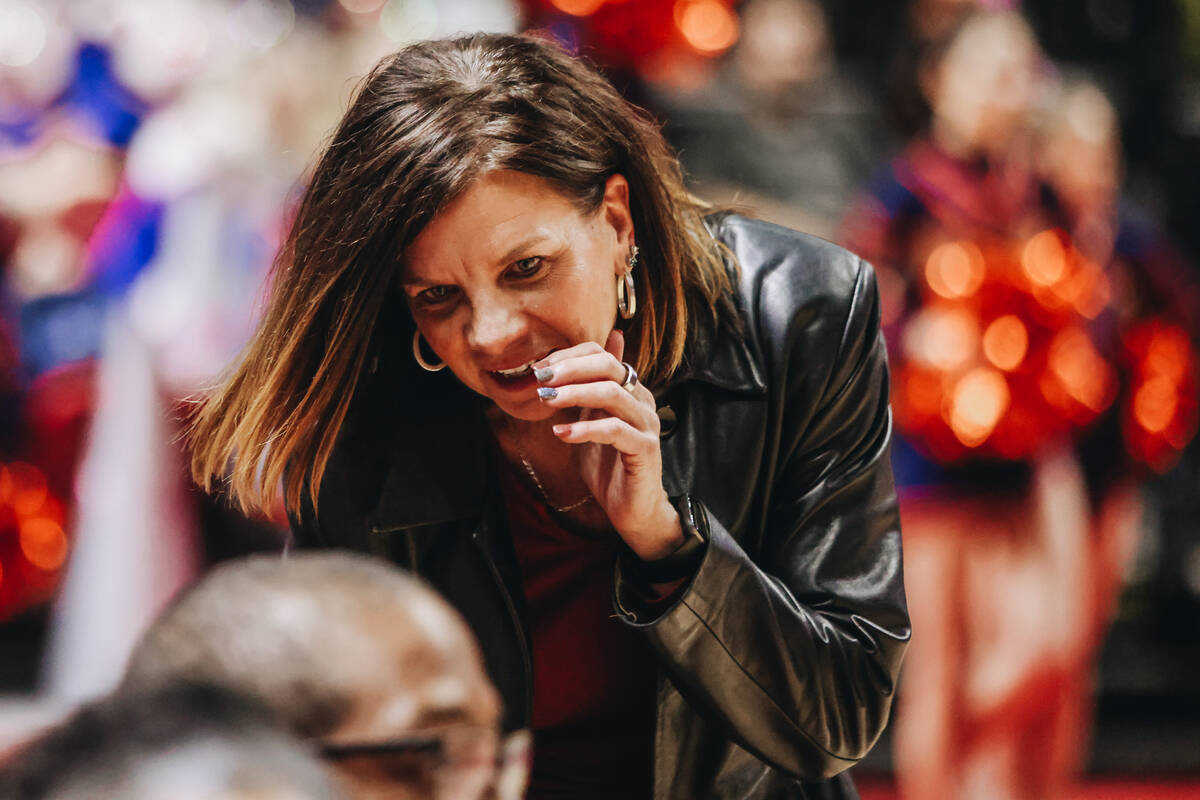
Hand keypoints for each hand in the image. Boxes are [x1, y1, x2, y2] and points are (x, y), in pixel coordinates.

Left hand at [533, 330, 683, 559]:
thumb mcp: (590, 423)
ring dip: (574, 393)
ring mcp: (646, 423)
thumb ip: (584, 395)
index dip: (569, 356)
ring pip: (611, 394)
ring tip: (546, 399)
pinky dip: (584, 429)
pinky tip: (561, 433)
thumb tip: (566, 364)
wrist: (631, 509)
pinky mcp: (645, 448)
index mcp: (631, 391)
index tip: (539, 368)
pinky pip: (614, 430)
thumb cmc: (609, 466)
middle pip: (609, 367)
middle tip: (541, 378)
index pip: (602, 356)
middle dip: (570, 369)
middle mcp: (642, 401)